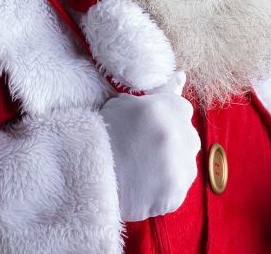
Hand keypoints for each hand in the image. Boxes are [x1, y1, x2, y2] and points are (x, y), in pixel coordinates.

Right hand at [99, 90, 199, 221]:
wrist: (82, 173)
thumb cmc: (99, 136)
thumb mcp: (122, 106)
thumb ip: (153, 96)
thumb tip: (180, 77)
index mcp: (162, 109)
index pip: (182, 109)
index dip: (166, 119)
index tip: (153, 128)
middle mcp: (175, 135)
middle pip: (188, 137)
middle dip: (173, 143)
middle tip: (146, 151)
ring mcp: (178, 166)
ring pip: (186, 164)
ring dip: (171, 168)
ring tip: (143, 172)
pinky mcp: (175, 193)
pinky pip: (178, 189)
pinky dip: (164, 190)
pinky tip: (144, 187)